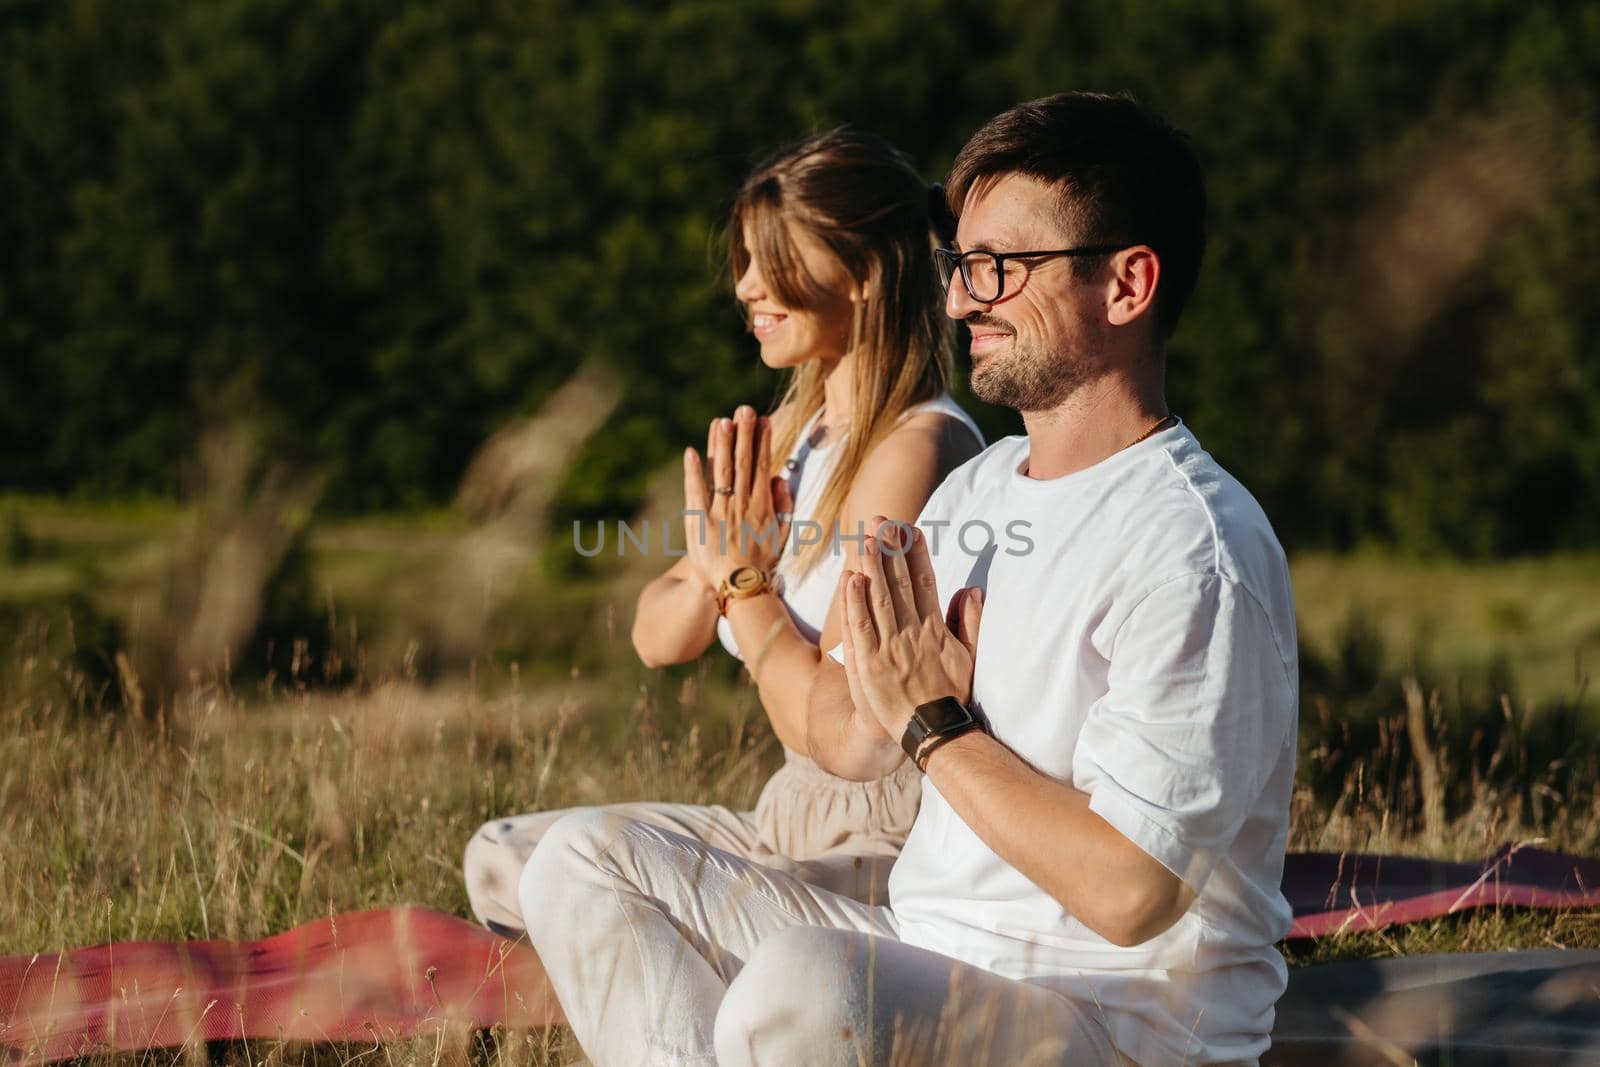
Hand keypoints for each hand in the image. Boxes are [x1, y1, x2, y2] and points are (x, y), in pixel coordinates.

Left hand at [683, 405, 793, 591]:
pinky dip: (693, 471)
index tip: (763, 420)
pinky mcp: (698, 520)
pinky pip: (695, 491)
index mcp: (761, 506)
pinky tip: (692, 451)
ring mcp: (718, 511)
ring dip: (722, 444)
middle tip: (744, 409)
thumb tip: (781, 479)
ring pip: (721, 471)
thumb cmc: (761, 561)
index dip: (763, 441)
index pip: (763, 466)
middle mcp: (740, 504)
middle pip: (743, 462)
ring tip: (722, 420)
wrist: (737, 585)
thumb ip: (783, 506)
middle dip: (743, 433)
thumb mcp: (781, 535)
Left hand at [840, 517, 983, 742]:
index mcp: (934, 629)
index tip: (909, 529)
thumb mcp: (968, 658)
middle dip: (890, 550)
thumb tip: (971, 589)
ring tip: (864, 538)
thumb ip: (969, 623)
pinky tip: (850, 579)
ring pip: (879, 600)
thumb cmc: (951, 696)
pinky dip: (854, 604)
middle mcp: (912, 633)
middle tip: (881, 520)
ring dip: (871, 567)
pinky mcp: (869, 665)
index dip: (915, 554)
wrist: (933, 732)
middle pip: (899, 583)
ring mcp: (889, 648)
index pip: (924, 582)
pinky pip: (860, 629)